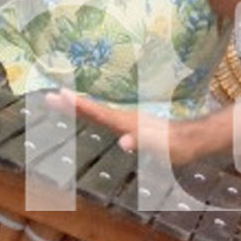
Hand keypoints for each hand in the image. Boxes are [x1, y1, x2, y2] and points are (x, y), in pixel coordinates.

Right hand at [47, 88, 202, 161]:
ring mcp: (127, 122)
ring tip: (60, 100)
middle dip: (71, 103)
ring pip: (97, 112)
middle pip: (93, 110)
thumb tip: (123, 142)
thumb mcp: (160, 146)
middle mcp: (124, 119)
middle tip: (49, 96)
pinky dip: (90, 113)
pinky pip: (104, 118)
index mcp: (126, 123)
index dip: (79, 105)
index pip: (98, 113)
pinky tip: (87, 113)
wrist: (190, 141)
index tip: (60, 94)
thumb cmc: (175, 146)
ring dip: (78, 106)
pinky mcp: (130, 126)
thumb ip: (143, 142)